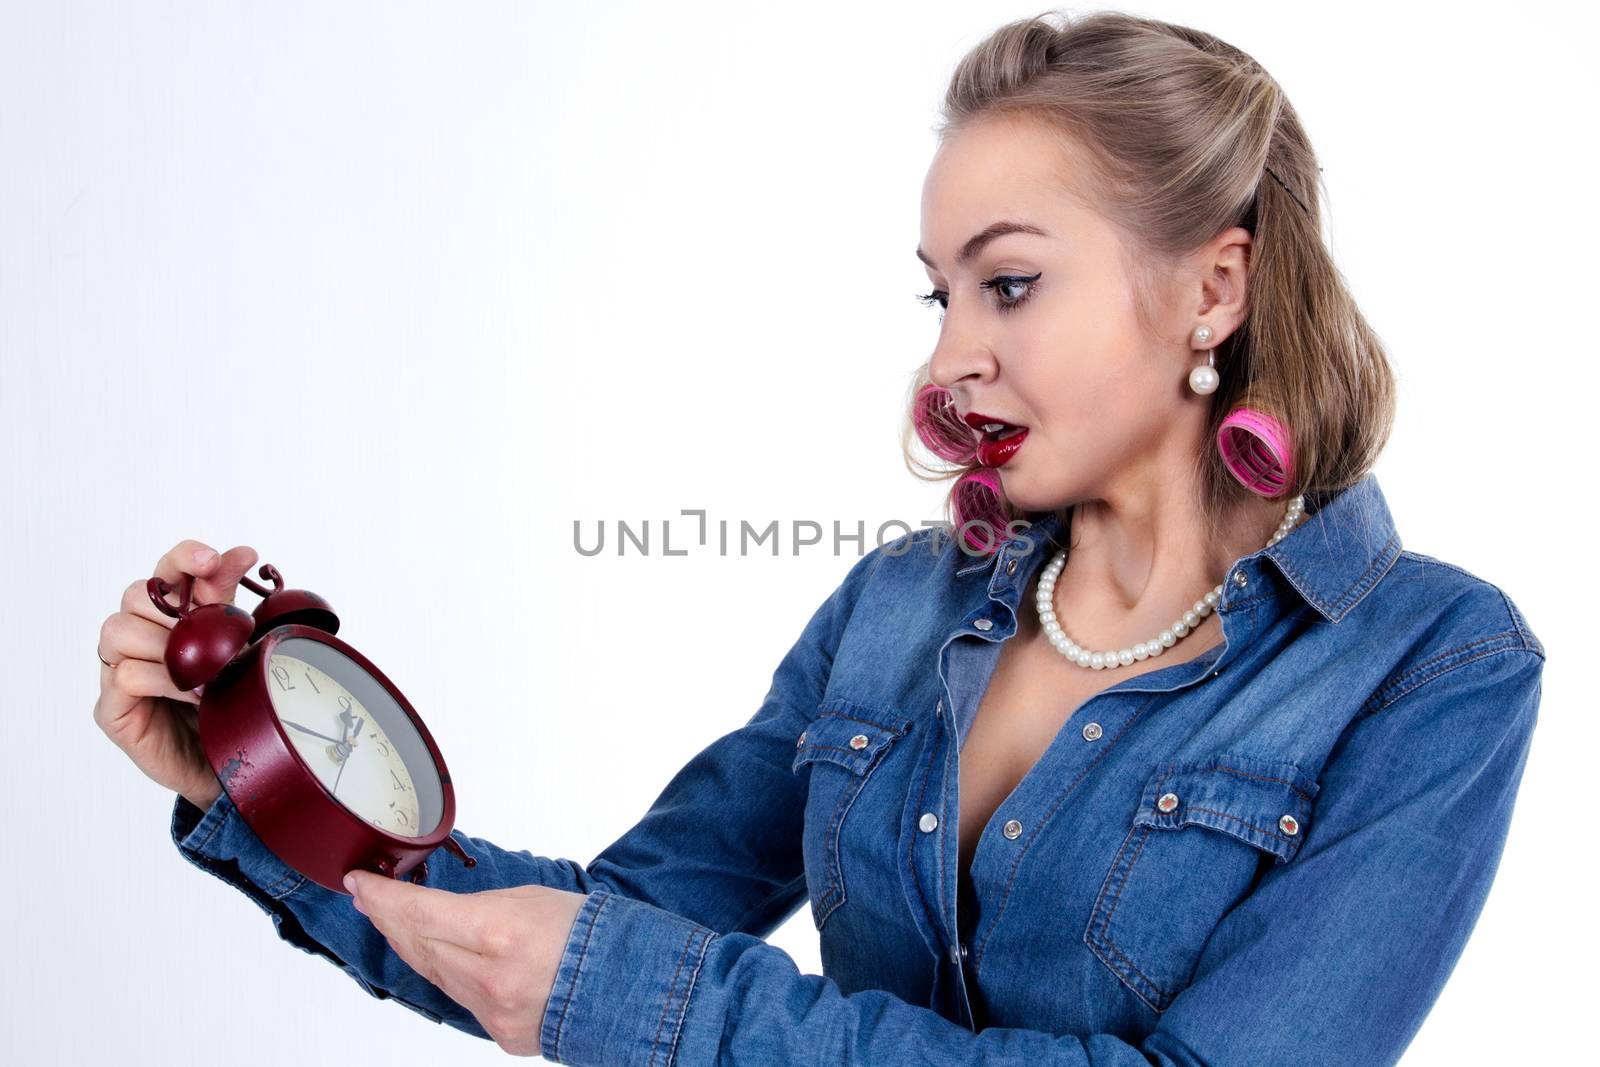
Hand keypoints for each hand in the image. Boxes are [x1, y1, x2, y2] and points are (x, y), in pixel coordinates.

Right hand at [95, 539, 259, 809]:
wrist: (228, 768)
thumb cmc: (229, 706)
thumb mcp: (236, 650)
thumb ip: (228, 605)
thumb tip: (242, 554)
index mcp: (171, 617)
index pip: (166, 571)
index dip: (185, 557)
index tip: (216, 558)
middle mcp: (140, 637)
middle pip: (136, 594)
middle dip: (176, 607)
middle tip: (211, 633)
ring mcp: (119, 670)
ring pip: (120, 629)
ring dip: (167, 646)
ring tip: (205, 672)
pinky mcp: (112, 707)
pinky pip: (125, 675)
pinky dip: (163, 680)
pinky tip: (192, 694)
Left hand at [344, 870, 587, 1056]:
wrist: (628, 986)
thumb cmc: (593, 935)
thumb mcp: (533, 899)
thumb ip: (480, 908)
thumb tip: (441, 914)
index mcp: (499, 932)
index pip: (420, 914)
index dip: (383, 899)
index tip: (360, 884)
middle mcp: (489, 977)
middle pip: (418, 946)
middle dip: (389, 919)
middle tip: (368, 899)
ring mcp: (492, 1012)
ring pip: (433, 975)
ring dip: (412, 946)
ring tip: (394, 922)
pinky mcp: (498, 1034)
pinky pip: (461, 998)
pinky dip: (450, 974)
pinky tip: (440, 954)